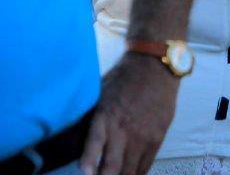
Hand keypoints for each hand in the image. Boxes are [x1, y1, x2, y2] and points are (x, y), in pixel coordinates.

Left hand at [80, 53, 179, 174]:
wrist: (155, 65)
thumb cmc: (123, 79)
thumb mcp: (100, 95)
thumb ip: (90, 120)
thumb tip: (72, 144)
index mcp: (105, 116)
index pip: (94, 145)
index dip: (89, 163)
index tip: (85, 173)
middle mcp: (124, 129)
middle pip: (112, 168)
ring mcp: (143, 135)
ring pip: (129, 171)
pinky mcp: (157, 136)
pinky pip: (146, 165)